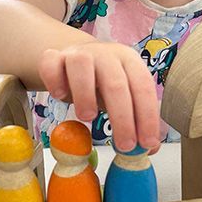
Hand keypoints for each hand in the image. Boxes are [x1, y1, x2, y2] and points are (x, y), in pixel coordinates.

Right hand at [38, 42, 160, 153]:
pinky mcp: (54, 56)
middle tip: (124, 145)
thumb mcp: (124, 97)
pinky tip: (60, 96)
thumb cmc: (103, 82)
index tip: (147, 143)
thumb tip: (150, 148)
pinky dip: (54, 81)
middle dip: (122, 118)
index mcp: (129, 61)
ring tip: (88, 117)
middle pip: (115, 83)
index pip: (143, 86)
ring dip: (85, 95)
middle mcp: (106, 54)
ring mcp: (78, 53)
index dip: (147, 116)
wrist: (77, 58)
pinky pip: (51, 64)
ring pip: (82, 65)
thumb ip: (136, 119)